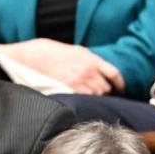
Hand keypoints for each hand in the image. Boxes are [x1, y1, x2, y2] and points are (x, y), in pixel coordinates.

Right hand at [0, 39, 123, 94]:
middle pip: (105, 88)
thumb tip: (102, 70)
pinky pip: (85, 101)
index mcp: (92, 59)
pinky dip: (85, 102)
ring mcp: (80, 82)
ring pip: (96, 96)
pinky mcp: (70, 91)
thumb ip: (91, 60)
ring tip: (84, 96)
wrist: (34, 57)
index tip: (120, 89)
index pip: (114, 74)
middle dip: (102, 91)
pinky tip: (81, 102)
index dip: (120, 84)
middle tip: (95, 92)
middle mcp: (89, 71)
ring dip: (93, 97)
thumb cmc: (52, 52)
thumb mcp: (76, 50)